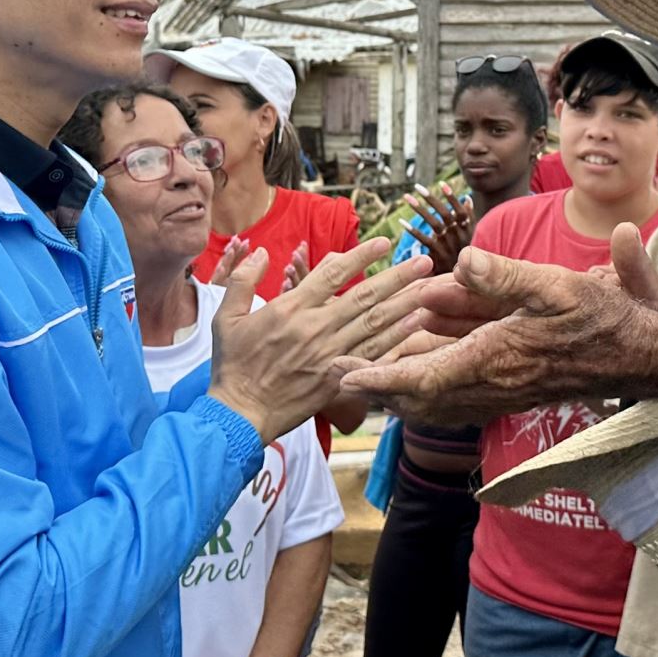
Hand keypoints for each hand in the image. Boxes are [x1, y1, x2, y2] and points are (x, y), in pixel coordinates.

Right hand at [208, 239, 432, 441]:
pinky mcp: (338, 377)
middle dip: (397, 277)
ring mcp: (330, 354)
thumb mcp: (226, 317)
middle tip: (425, 261)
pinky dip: (397, 337)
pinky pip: (373, 354)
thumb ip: (242, 280)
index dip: (361, 256)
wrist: (241, 414)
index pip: (333, 274)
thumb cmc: (233, 364)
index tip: (384, 242)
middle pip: (365, 296)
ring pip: (375, 324)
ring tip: (430, 287)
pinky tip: (416, 324)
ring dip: (406, 303)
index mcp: (291, 309)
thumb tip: (261, 251)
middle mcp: (316, 328)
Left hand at [339, 224, 657, 424]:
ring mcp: (505, 391)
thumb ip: (505, 276)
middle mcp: (495, 384)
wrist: (644, 356)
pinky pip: (461, 396)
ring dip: (402, 386)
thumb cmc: (603, 319)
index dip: (382, 377)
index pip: (424, 378)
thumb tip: (464, 259)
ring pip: (439, 398)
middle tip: (340, 373)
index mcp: (497, 360)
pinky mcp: (516, 389)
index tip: (345, 374)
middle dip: (380, 386)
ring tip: (367, 372)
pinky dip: (432, 385)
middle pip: (421, 396)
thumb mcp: (556, 287)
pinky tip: (421, 370)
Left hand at [402, 183, 476, 274]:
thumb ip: (469, 218)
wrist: (467, 287)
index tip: (442, 184)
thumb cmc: (468, 259)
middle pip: (446, 215)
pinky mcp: (438, 258)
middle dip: (431, 200)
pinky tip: (402, 222)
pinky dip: (414, 231)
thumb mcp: (474, 238)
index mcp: (469, 231)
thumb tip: (467, 198)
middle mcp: (460, 238)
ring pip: (435, 225)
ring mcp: (449, 247)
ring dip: (420, 210)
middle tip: (417, 187)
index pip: (462, 211)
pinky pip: (425, 242)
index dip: (452, 198)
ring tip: (406, 197)